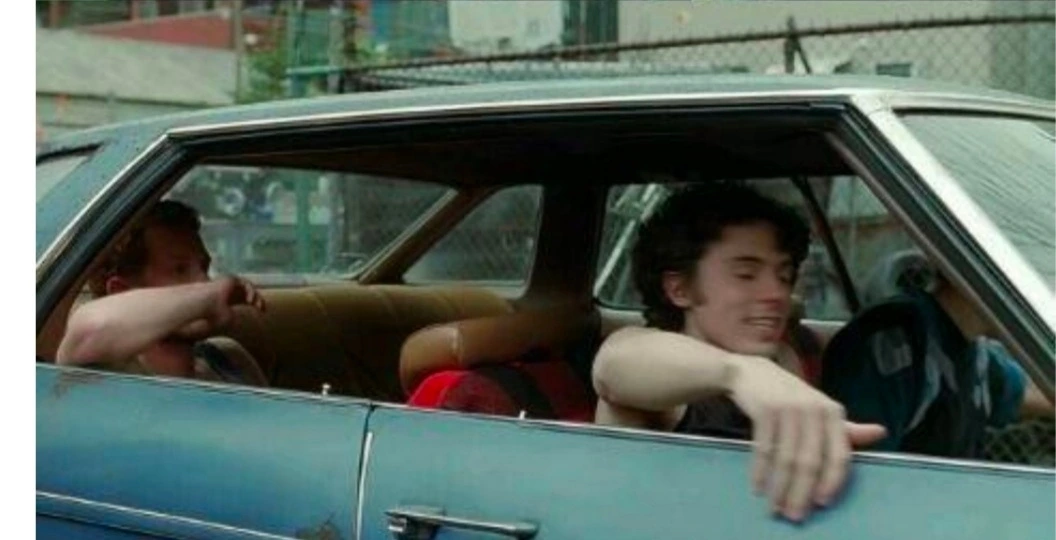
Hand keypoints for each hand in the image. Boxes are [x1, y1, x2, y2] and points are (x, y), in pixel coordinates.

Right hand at [173, 277, 265, 340]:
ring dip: (255, 295)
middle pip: (249, 292)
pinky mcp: (230, 279)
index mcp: (230, 298)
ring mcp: (230, 284)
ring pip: (248, 286)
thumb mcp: (227, 318)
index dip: (255, 303)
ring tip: (257, 305)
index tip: (262, 311)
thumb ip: (234, 317)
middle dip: (258, 299)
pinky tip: (250, 300)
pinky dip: (250, 291)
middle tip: (263, 309)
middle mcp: (230, 290)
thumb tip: (242, 321)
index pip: (246, 298)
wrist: (204, 304)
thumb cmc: (212, 313)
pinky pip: (245, 283)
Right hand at [728, 356, 885, 521]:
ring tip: (774, 508)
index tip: (823, 504)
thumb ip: (847, 429)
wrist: (753, 373)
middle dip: (801, 492)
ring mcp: (788, 408)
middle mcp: (814, 409)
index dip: (832, 482)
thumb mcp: (821, 410)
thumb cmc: (791, 397)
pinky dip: (760, 471)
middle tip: (794, 515)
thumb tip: (881, 433)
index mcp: (833, 413)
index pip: (839, 454)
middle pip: (810, 461)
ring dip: (779, 487)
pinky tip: (758, 487)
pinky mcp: (765, 409)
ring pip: (786, 459)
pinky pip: (763, 449)